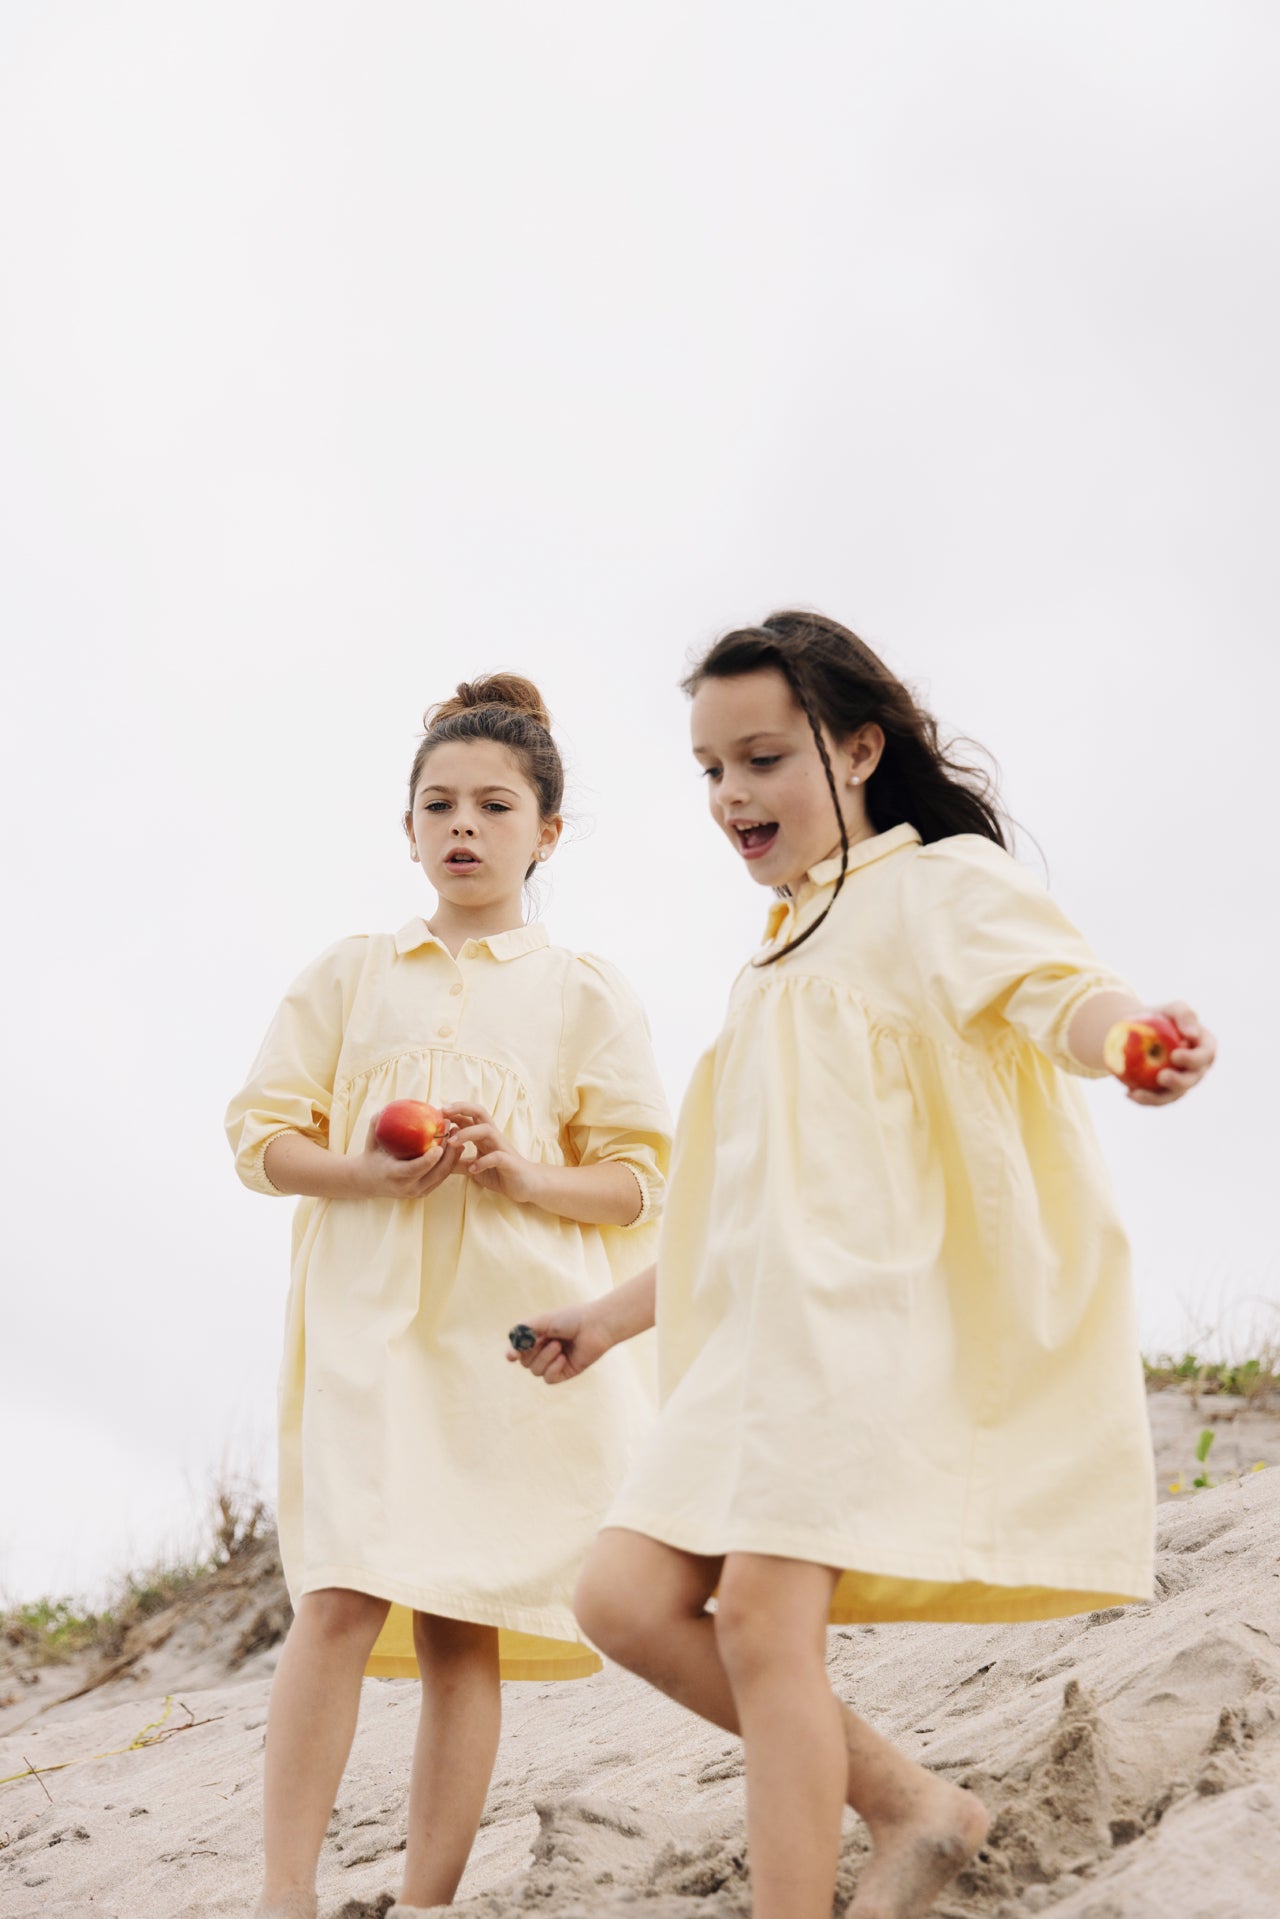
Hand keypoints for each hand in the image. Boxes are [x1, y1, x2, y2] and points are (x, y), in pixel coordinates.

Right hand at [349, 1109, 464, 1198]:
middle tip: (453, 1130)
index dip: (428, 1160)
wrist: (369, 1182)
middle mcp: (407, 1187)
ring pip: (442, 1175)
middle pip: (435, 1173)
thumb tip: (385, 1109)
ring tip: (458, 1134)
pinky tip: (456, 1146)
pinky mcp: (425, 1191)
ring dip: (453, 1156)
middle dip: (449, 1153)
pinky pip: (442, 1177)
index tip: (438, 1147)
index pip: (414, 1169)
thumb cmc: (372, 1157)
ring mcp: (417, 1192)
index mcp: (393, 1175)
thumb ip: (376, 1125)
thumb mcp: (371, 1142)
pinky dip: (451, 1162)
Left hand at [443, 1102, 540, 1203]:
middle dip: (461, 1108)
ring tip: (451, 1143)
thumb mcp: (474, 1167)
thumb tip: (436, 1160)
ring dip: (467, 1134)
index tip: (434, 1112)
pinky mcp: (510, 1162)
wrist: (527, 1184)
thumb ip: (457, 1162)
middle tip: (443, 1113)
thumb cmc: (500, 1172)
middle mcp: (493, 1136)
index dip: (453, 1111)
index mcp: (484, 1136)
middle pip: (480, 1112)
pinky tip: (472, 1169)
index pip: (469, 1115)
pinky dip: (483, 1161)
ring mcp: (502, 1147)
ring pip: (487, 1130)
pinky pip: (497, 1157)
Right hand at [505, 1302, 613, 1383]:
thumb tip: (510, 1353)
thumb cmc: (571, 1319)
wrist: (596, 1326)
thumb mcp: (544, 1321)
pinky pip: (549, 1379)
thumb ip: (524, 1332)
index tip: (512, 1355)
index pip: (518, 1350)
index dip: (513, 1353)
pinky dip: (553, 1368)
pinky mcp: (565, 1372)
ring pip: (535, 1371)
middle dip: (533, 1352)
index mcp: (537, 1337)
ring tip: (559, 1345)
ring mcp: (554, 1362)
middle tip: (546, 1339)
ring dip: (545, 1358)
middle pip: (525, 1362)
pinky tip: (563, 1358)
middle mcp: (544, 1351)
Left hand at [1125, 1001, 1217, 1106]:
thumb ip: (1185, 1014)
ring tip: (1138, 1093)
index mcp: (1205, 1048)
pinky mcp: (1164, 1092)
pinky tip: (1128, 1094)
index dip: (1194, 1059)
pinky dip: (1143, 1099)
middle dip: (1180, 1081)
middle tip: (1162, 1077)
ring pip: (1174, 1094)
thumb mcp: (1170, 1009)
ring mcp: (1181, 1083)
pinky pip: (1156, 1099)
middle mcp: (1197, 1069)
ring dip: (1157, 1097)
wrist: (1135, 1032)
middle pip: (1193, 1079)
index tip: (1175, 1055)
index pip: (1206, 1055)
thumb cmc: (1158, 1017)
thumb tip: (1192, 1035)